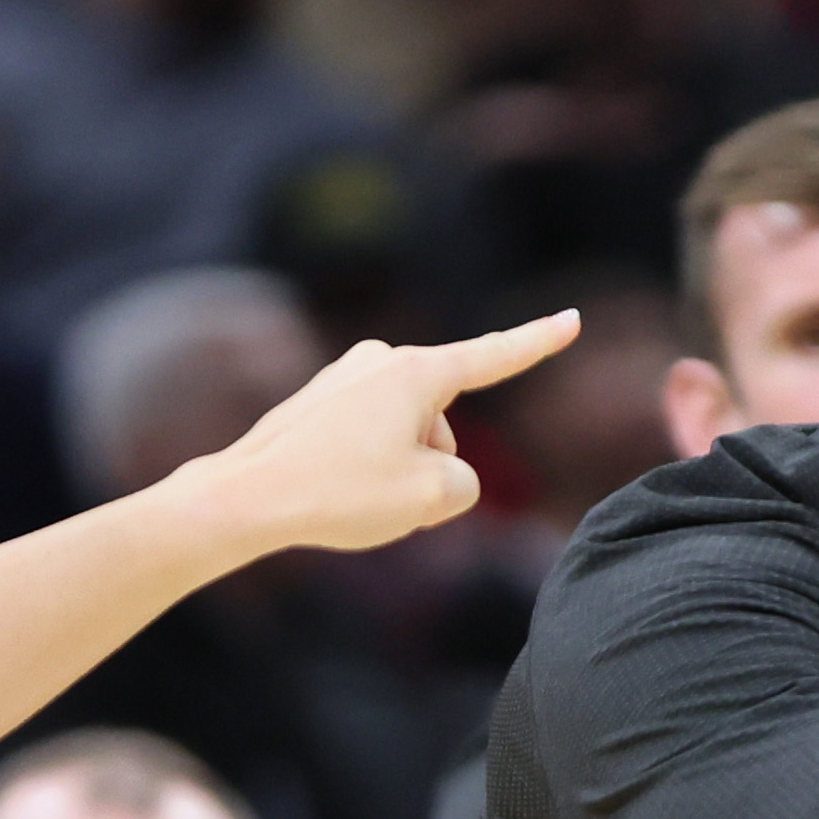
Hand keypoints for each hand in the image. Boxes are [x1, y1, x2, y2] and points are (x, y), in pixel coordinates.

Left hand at [199, 313, 578, 555]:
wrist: (247, 497)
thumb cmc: (339, 492)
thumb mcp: (433, 498)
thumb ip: (464, 482)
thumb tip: (439, 472)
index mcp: (418, 372)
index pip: (495, 356)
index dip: (539, 342)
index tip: (571, 319)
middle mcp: (383, 361)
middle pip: (444, 427)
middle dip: (433, 468)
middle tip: (386, 499)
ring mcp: (347, 379)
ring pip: (406, 439)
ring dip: (398, 474)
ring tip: (352, 495)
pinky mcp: (320, 403)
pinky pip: (369, 444)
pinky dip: (363, 473)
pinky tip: (329, 491)